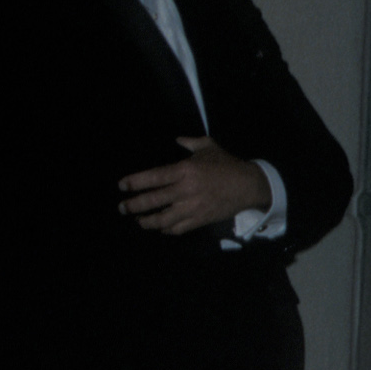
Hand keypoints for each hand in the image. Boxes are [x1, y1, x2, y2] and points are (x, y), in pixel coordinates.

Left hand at [119, 136, 271, 235]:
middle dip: (134, 206)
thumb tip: (177, 140)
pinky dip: (167, 230)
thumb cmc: (227, 164)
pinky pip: (179, 228)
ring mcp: (193, 207)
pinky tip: (161, 228)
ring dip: (148, 222)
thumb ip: (190, 142)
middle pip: (153, 201)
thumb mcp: (209, 146)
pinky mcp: (201, 219)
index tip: (122, 186)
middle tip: (122, 208)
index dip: (135, 183)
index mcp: (184, 170)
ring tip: (139, 221)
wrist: (248, 186)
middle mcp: (185, 190)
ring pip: (163, 219)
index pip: (153, 178)